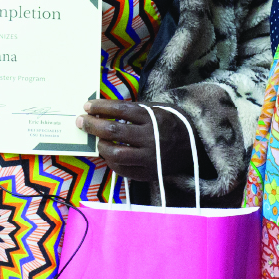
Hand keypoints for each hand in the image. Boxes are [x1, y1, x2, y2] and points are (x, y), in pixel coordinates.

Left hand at [75, 100, 193, 181]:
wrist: (197, 145)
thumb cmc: (172, 123)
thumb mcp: (157, 109)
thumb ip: (133, 111)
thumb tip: (103, 110)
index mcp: (153, 117)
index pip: (120, 110)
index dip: (101, 107)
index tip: (86, 106)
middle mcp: (151, 137)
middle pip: (114, 132)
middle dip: (93, 125)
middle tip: (81, 121)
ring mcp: (150, 157)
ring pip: (116, 153)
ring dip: (101, 145)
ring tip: (97, 140)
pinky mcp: (149, 173)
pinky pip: (123, 170)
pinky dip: (111, 161)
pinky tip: (108, 154)